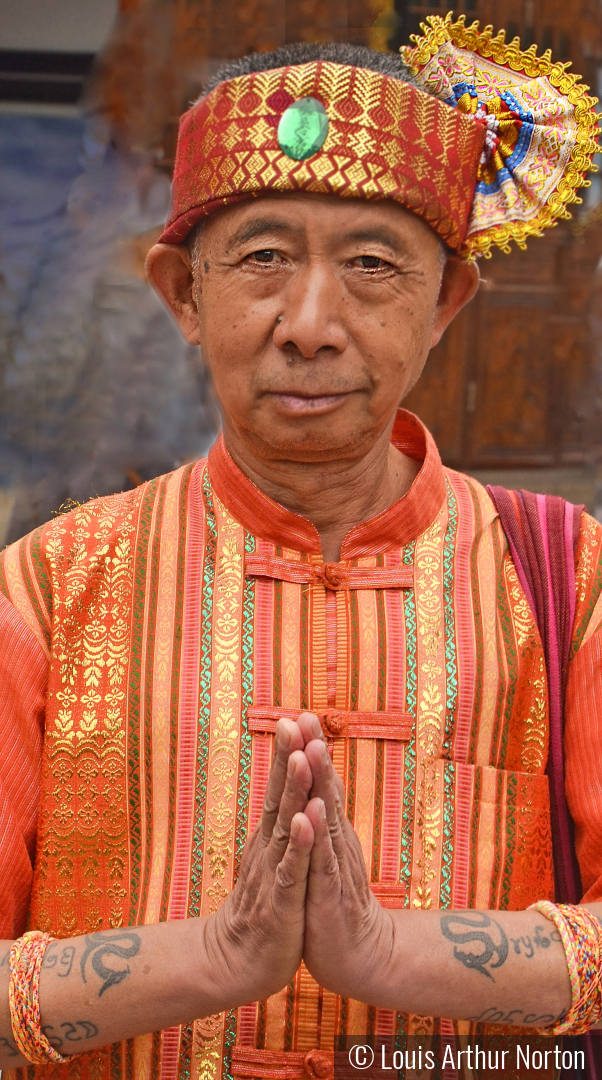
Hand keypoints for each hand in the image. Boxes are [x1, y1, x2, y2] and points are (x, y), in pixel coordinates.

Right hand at [202, 718, 314, 1008]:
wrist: (240, 962)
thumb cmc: (264, 908)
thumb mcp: (275, 860)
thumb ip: (281, 826)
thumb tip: (285, 792)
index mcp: (272, 837)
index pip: (280, 788)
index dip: (288, 754)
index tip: (294, 716)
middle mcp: (270, 847)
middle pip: (279, 795)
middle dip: (288, 757)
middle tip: (292, 721)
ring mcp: (275, 872)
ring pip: (286, 824)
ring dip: (293, 790)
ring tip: (301, 757)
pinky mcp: (283, 901)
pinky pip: (293, 868)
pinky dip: (300, 844)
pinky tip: (306, 821)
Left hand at [302, 738, 395, 1004]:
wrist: (357, 955)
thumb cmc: (335, 901)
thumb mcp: (328, 853)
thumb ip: (324, 819)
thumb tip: (321, 784)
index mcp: (330, 830)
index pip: (320, 783)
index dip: (310, 749)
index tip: (299, 714)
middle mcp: (336, 840)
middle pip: (326, 789)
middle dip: (315, 753)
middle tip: (307, 717)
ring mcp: (334, 865)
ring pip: (326, 817)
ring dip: (320, 784)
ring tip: (312, 751)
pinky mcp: (328, 893)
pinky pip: (321, 862)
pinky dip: (315, 838)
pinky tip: (309, 816)